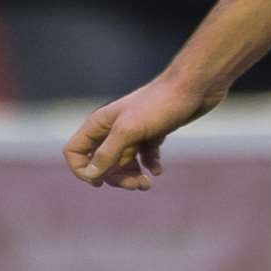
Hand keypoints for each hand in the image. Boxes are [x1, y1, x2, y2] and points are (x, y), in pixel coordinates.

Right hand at [62, 73, 227, 190]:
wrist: (195, 85)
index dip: (82, 170)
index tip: (99, 182)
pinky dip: (149, 165)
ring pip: (124, 162)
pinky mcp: (153, 132)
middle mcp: (114, 128)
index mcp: (101, 124)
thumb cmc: (161, 103)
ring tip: (147, 183)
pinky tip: (158, 170)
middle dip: (115, 177)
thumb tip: (90, 175)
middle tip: (135, 184)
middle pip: (101, 162)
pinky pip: (144, 156)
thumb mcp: (129, 131)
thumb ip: (107, 153)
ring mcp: (134, 131)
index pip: (75, 151)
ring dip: (132, 176)